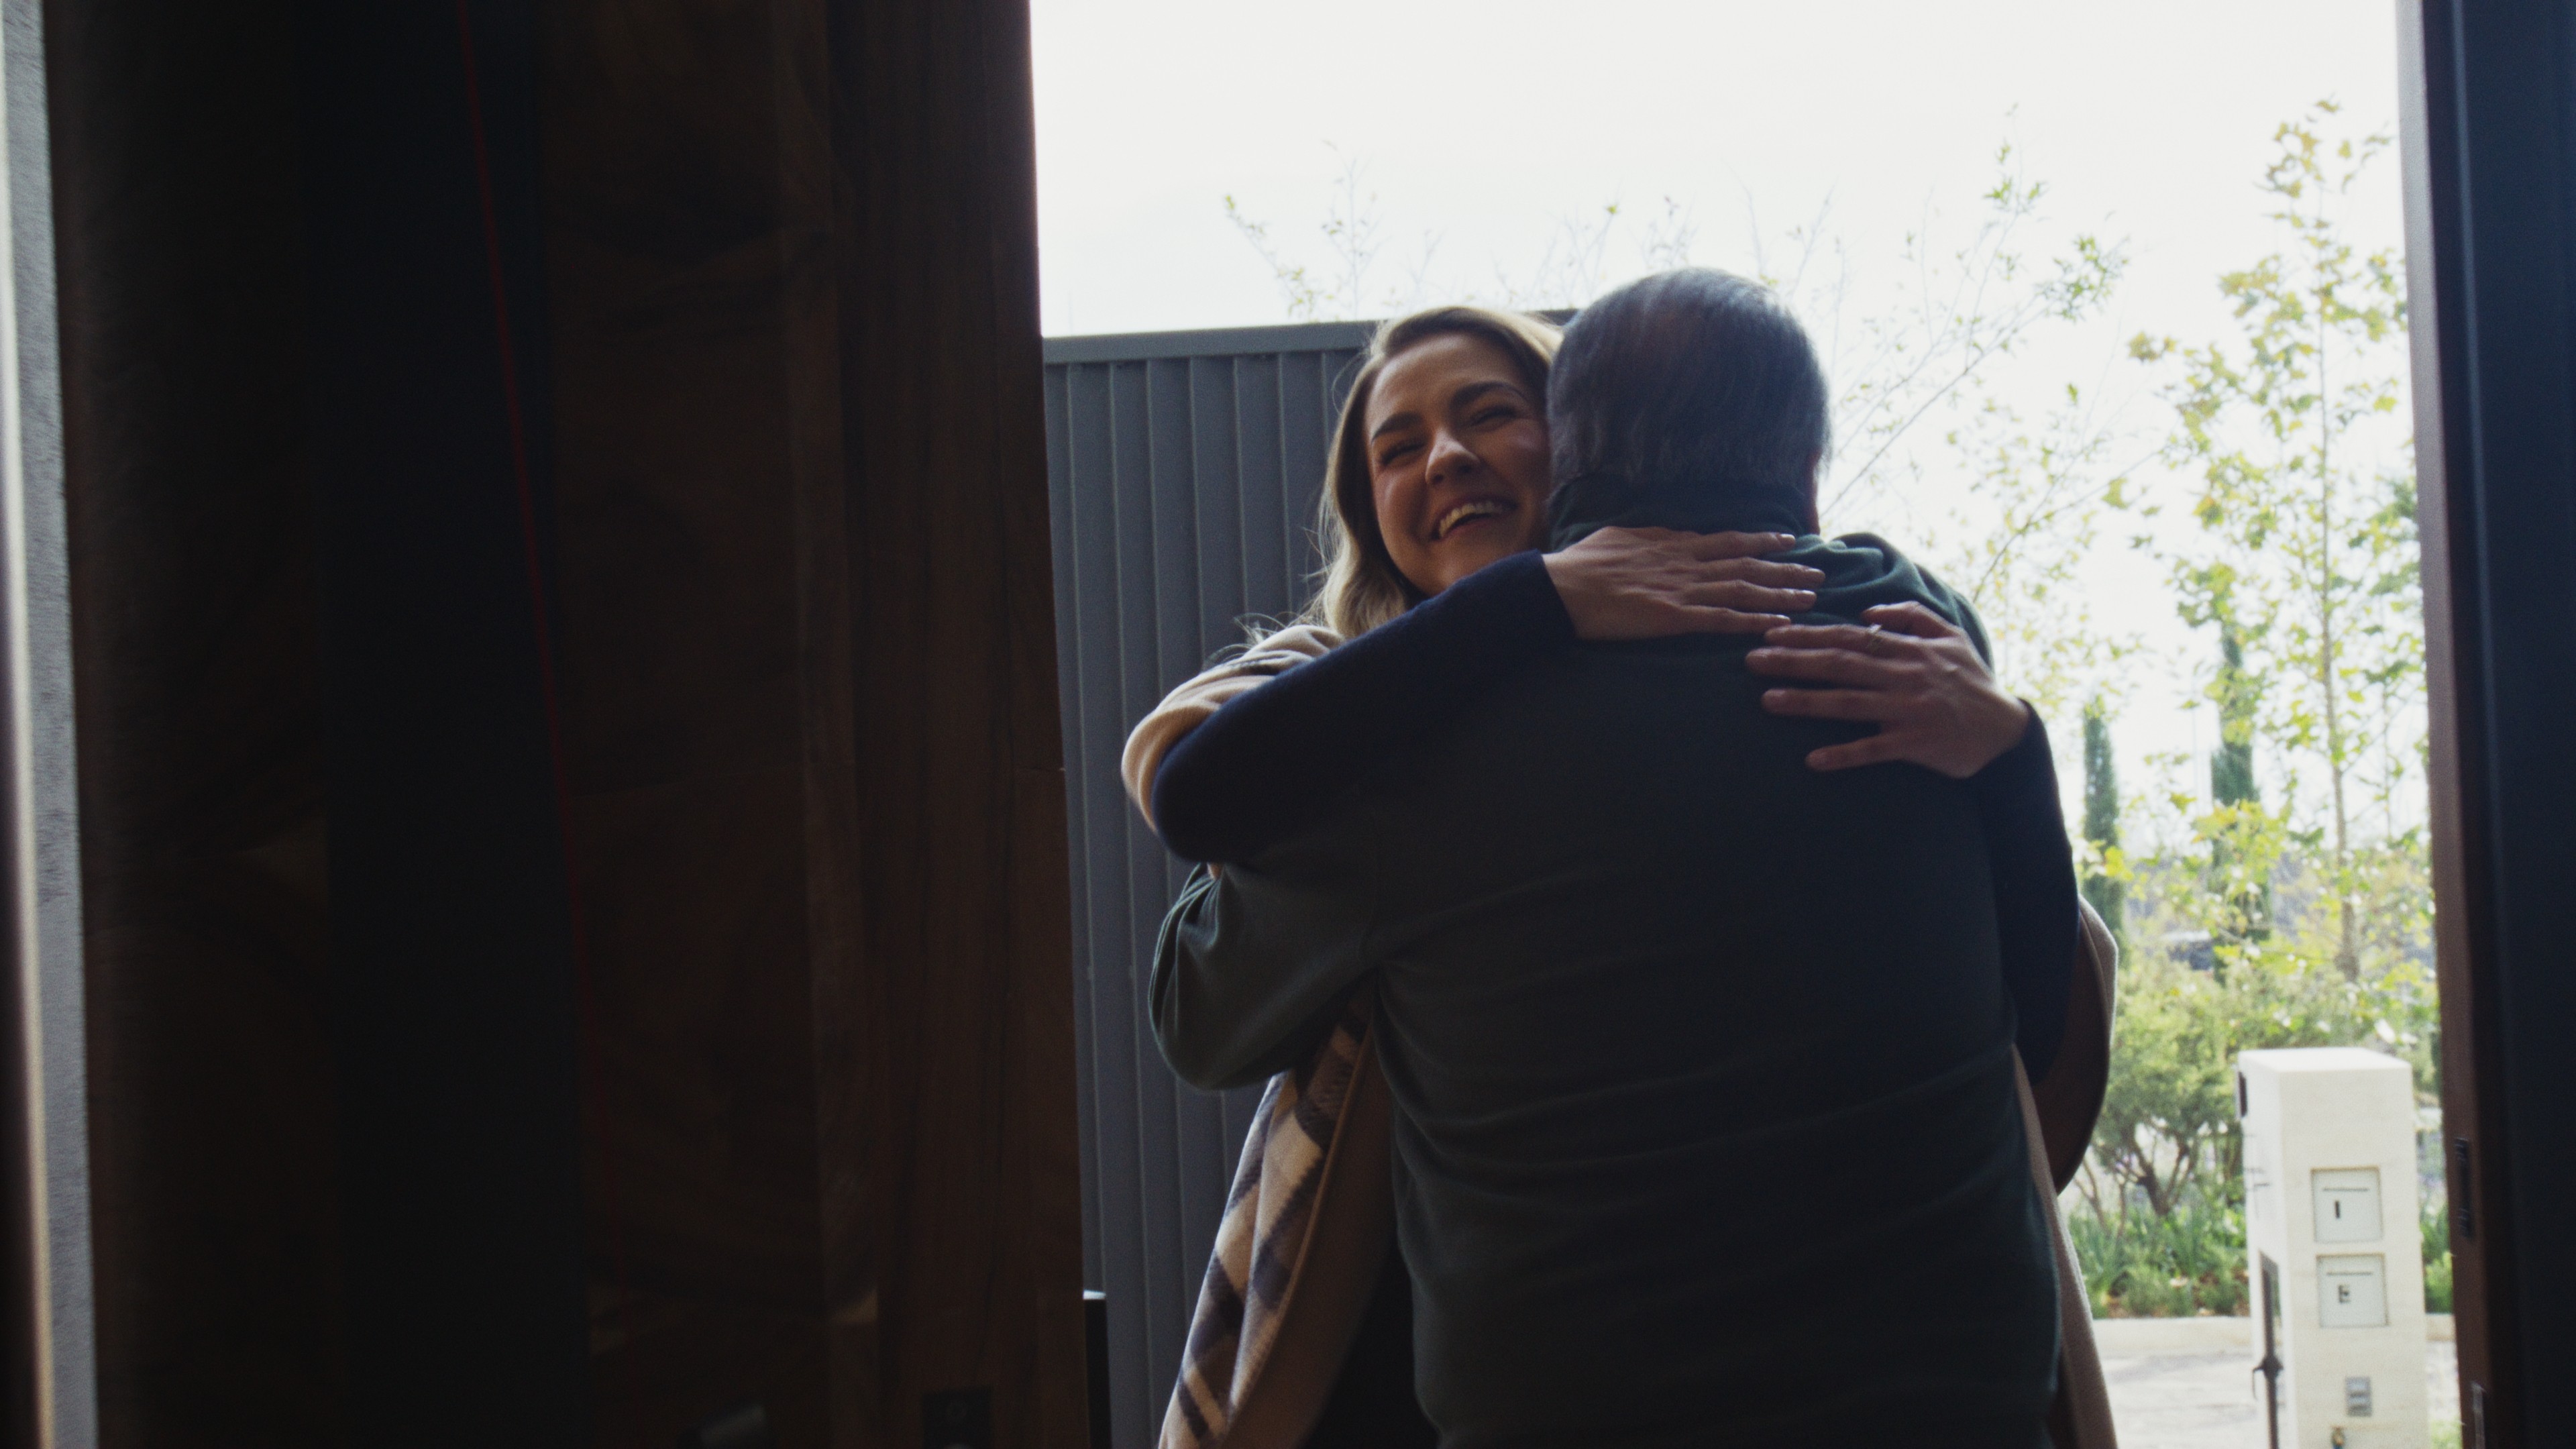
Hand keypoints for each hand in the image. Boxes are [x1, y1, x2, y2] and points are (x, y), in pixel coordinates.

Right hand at [1541, 528, 1822, 640]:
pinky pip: (1722, 619)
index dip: (1759, 542)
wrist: (1560, 587)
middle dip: (1784, 567)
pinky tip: (1779, 625)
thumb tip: (1663, 535)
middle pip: (1745, 563)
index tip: (1786, 541)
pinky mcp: (1673, 617)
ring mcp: (1682, 590)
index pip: (1726, 541)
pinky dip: (1753, 621)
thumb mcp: (1618, 538)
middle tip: (1817, 571)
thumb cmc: (1580, 564)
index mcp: (1671, 543)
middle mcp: (1684, 562)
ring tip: (1810, 597)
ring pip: (1742, 589)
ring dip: (1779, 593)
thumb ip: (1648, 539)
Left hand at [1746, 601, 2032, 776]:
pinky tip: (1813, 760)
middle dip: (1793, 661)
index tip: (1772, 633)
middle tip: (1752, 660)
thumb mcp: (1951, 636)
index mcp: (1908, 649)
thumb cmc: (1971, 680)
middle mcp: (1903, 676)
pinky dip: (1844, 755)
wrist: (2006, 728)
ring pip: (1848, 704)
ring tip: (1767, 701)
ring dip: (1805, 702)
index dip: (1808, 635)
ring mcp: (1907, 711)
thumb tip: (1867, 611)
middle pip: (1839, 665)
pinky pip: (1873, 751)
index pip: (1849, 637)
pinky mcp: (1914, 745)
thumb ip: (1911, 617)